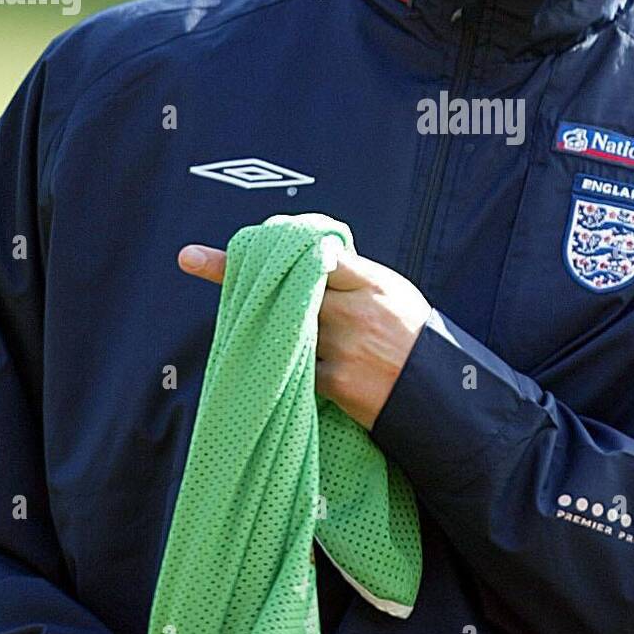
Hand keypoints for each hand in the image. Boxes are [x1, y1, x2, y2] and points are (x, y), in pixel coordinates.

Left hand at [178, 242, 430, 429]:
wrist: (442, 395)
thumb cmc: (413, 339)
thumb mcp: (393, 295)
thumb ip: (353, 279)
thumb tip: (311, 261)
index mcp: (371, 281)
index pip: (316, 252)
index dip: (276, 244)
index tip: (236, 237)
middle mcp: (355, 309)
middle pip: (288, 286)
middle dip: (241, 275)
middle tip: (191, 257)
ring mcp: (344, 346)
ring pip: (284, 328)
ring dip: (263, 329)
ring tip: (249, 330)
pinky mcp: (336, 382)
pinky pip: (294, 368)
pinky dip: (284, 366)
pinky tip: (279, 369)